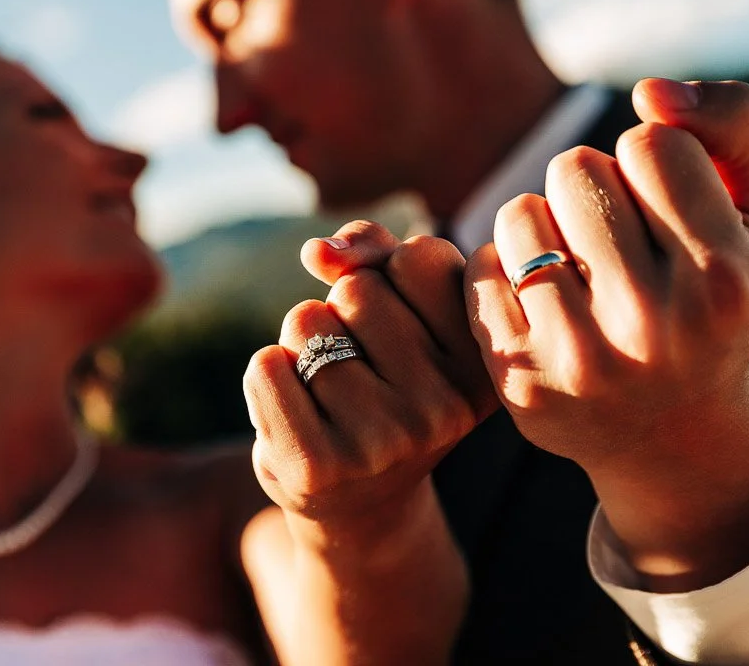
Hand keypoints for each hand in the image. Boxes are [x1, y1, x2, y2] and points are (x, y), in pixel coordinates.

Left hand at [244, 221, 496, 532]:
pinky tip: (296, 413)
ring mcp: (384, 441)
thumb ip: (373, 250)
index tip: (406, 326)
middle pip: (358, 288)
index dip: (393, 277)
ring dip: (302, 345)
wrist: (355, 498)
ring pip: (307, 322)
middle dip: (343, 311)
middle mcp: (446, 407)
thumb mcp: (401, 308)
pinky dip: (268, 376)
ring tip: (330, 394)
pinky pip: (266, 367)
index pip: (419, 257)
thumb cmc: (381, 382)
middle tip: (361, 368)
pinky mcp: (318, 466)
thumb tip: (318, 252)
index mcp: (482, 364)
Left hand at [465, 79, 748, 588]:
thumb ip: (732, 125)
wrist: (669, 429)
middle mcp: (655, 326)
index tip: (664, 204)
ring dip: (542, 223)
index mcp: (725, 280)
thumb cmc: (713, 297)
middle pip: (574, 168)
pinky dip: (504, 270)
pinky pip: (479, 268)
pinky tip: (542, 302)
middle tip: (615, 235)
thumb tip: (651, 92)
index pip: (649, 143)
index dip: (651, 161)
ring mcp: (581, 361)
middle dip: (590, 185)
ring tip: (579, 266)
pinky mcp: (519, 383)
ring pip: (518, 213)